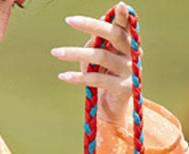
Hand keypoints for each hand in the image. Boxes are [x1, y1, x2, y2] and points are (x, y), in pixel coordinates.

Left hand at [51, 2, 133, 125]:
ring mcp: (130, 71)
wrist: (111, 108)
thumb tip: (94, 25)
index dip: (123, 16)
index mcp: (128, 43)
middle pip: (114, 35)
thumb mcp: (97, 57)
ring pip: (101, 57)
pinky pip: (97, 79)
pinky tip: (63, 75)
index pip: (125, 26)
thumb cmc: (103, 77)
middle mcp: (132, 54)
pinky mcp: (123, 88)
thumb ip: (97, 42)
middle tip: (69, 20)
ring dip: (75, 53)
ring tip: (56, 52)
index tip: (119, 5)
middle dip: (91, 26)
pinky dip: (78, 77)